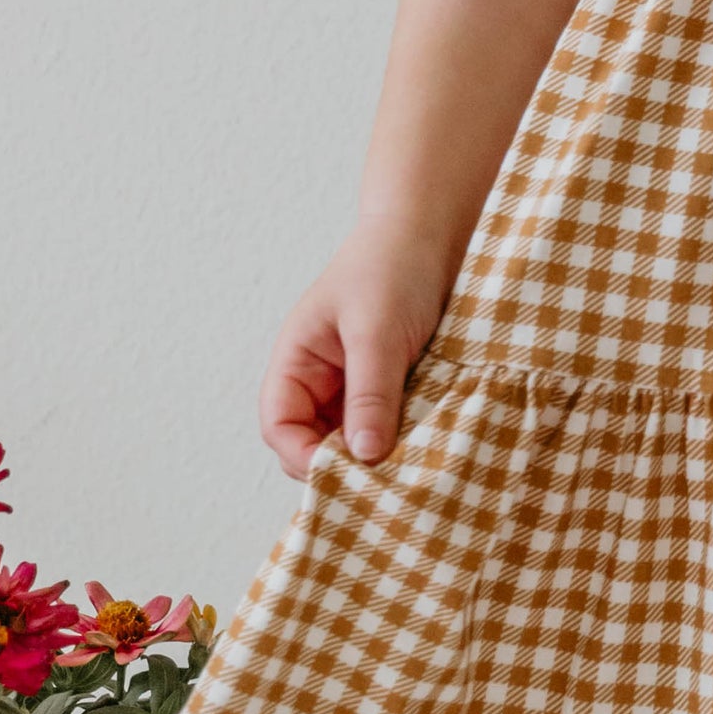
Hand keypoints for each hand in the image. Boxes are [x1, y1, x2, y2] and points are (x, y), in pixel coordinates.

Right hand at [259, 217, 456, 482]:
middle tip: (387, 480)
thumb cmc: (392, 268)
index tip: (348, 476)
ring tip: (411, 464)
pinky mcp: (391, 388)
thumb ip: (369, 394)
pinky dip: (403, 440)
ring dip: (377, 455)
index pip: (280, 426)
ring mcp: (356, 386)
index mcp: (297, 360)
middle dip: (344, 465)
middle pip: (315, 443)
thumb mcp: (378, 332)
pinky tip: (427, 443)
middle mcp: (320, 379)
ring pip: (354, 441)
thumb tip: (363, 456)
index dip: (303, 457)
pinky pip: (387, 428)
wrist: (432, 233)